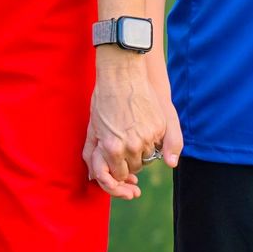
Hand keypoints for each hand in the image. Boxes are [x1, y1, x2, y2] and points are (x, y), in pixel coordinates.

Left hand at [84, 51, 179, 198]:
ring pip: (148, 158)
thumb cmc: (103, 100)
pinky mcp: (159, 127)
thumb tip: (94, 176)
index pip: (119, 174)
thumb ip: (93, 155)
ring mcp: (148, 137)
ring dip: (141, 152)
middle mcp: (132, 146)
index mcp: (113, 148)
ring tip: (133, 134)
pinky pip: (158, 145)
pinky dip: (152, 141)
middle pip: (135, 168)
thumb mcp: (93, 128)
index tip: (116, 161)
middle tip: (124, 144)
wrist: (122, 75)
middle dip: (128, 161)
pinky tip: (142, 127)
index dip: (117, 168)